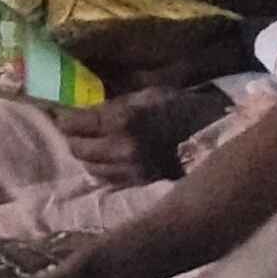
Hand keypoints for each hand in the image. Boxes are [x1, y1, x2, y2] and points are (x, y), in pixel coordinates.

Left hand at [50, 83, 232, 185]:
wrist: (216, 134)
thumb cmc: (180, 107)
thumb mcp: (145, 94)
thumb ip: (112, 103)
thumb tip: (82, 106)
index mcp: (120, 121)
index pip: (74, 124)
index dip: (64, 119)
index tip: (60, 115)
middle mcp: (121, 148)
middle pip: (76, 148)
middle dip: (72, 137)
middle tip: (74, 130)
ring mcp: (130, 169)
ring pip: (89, 167)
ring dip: (86, 155)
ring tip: (91, 145)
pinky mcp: (140, 183)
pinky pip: (108, 179)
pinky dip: (102, 169)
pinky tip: (107, 159)